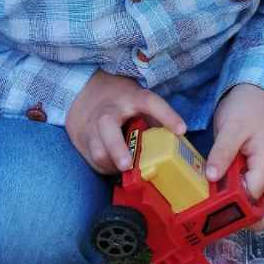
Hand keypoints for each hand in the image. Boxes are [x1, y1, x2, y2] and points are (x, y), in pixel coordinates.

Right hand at [66, 70, 185, 175]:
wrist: (83, 94)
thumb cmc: (120, 100)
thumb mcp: (138, 99)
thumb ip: (154, 117)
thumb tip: (177, 142)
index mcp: (130, 98)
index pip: (150, 103)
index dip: (167, 115)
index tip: (182, 130)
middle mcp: (109, 112)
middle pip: (108, 127)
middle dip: (117, 149)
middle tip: (127, 165)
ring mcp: (92, 127)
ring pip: (97, 150)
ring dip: (113, 165)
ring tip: (126, 170)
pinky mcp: (82, 142)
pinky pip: (93, 161)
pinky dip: (106, 168)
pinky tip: (115, 167)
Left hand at [205, 84, 263, 230]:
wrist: (255, 94)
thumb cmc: (246, 109)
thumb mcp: (231, 128)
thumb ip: (222, 152)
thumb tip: (212, 177)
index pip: (256, 193)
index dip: (238, 202)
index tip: (215, 206)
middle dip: (257, 221)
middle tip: (229, 223)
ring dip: (250, 213)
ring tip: (224, 215)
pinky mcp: (260, 170)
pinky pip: (258, 193)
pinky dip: (246, 201)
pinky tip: (225, 200)